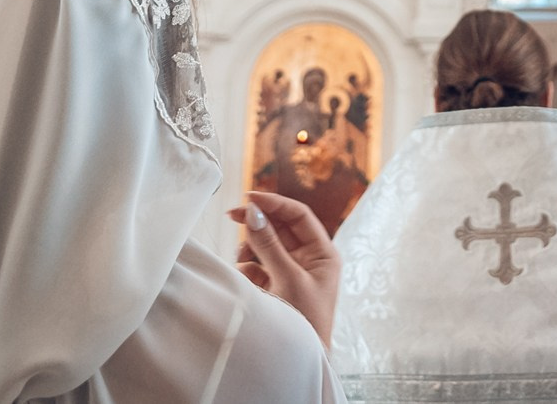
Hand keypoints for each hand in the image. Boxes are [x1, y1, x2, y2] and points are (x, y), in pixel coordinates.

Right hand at [230, 191, 340, 347]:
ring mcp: (291, 273)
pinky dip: (248, 269)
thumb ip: (269, 245)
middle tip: (233, 215)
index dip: (275, 203)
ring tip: (243, 259)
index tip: (250, 197)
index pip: (299, 216)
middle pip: (280, 228)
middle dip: (258, 223)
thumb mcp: (289, 279)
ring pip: (266, 247)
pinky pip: (257, 267)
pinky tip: (246, 279)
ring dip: (251, 248)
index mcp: (323, 253)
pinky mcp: (276, 287)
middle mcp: (309, 260)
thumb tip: (254, 213)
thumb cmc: (305, 321)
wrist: (300, 359)